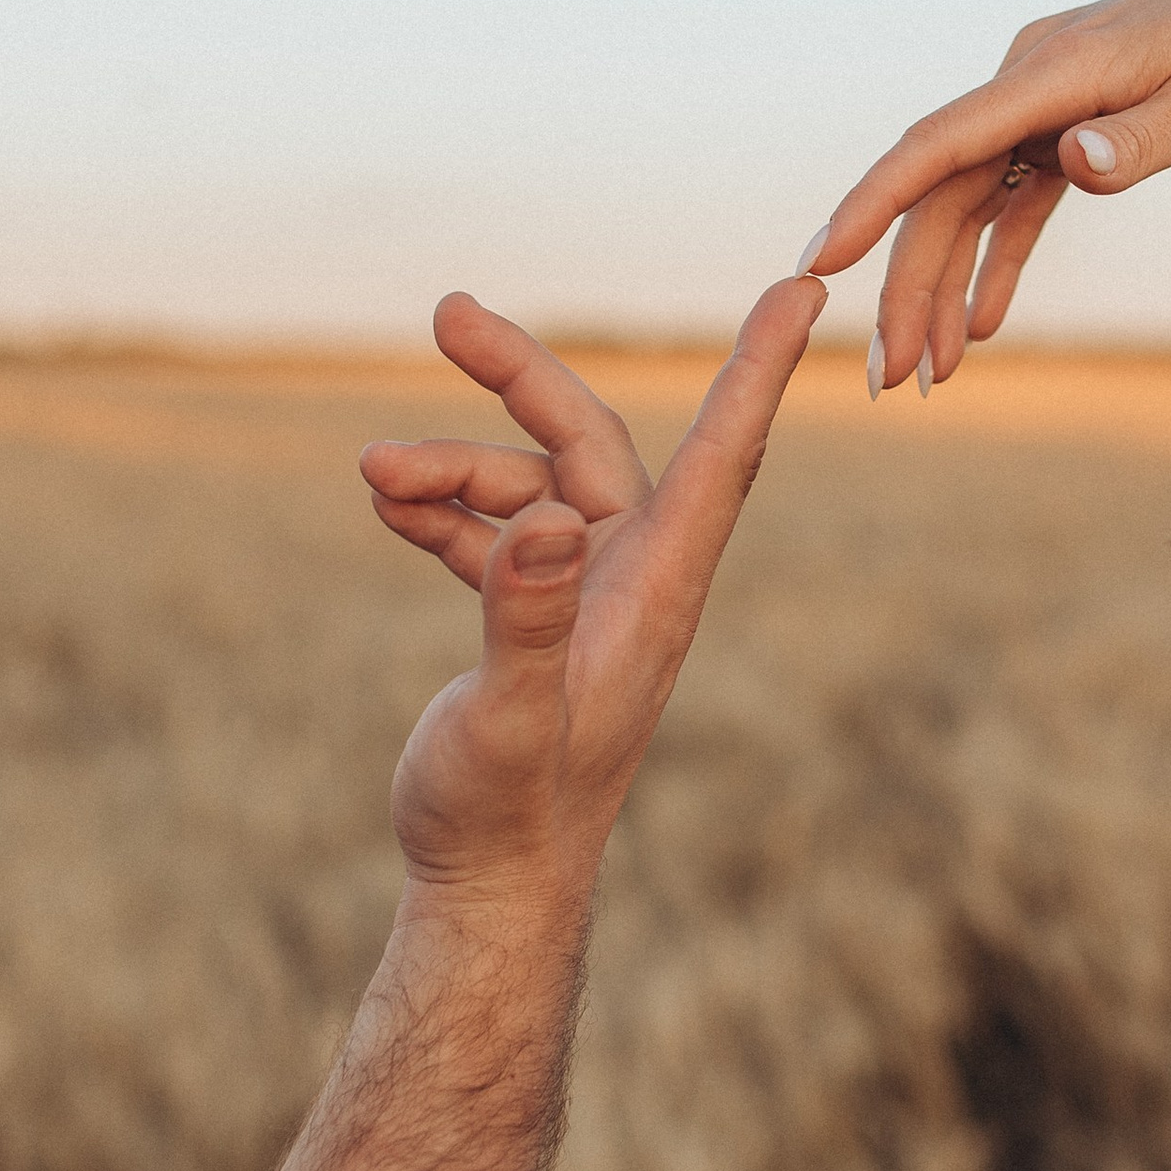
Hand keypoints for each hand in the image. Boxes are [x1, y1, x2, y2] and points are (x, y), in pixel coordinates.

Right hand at [359, 277, 826, 901]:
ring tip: (368, 475)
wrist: (489, 887)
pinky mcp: (538, 620)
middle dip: (519, 375)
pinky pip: (496, 535)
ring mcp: (586, 596)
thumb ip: (524, 621)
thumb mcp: (508, 717)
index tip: (802, 283)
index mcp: (655, 589)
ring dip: (448, 469)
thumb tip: (544, 526)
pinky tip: (384, 506)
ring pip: (528, 487)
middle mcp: (632, 579)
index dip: (761, 365)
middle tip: (444, 311)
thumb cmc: (505, 814)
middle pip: (591, 442)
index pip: (723, 452)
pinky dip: (444, 513)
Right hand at [805, 0, 1170, 390]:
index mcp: (1057, 68)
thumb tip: (1071, 162)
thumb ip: (1143, 138)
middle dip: (907, 286)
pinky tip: (978, 327)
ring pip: (970, 202)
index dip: (876, 203)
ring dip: (943, 286)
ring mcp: (1046, 102)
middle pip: (944, 190)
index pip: (943, 141)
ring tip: (925, 375)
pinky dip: (997, 260)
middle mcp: (1033, 79)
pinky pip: (1015, 199)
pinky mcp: (1068, 124)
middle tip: (886, 379)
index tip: (821, 263)